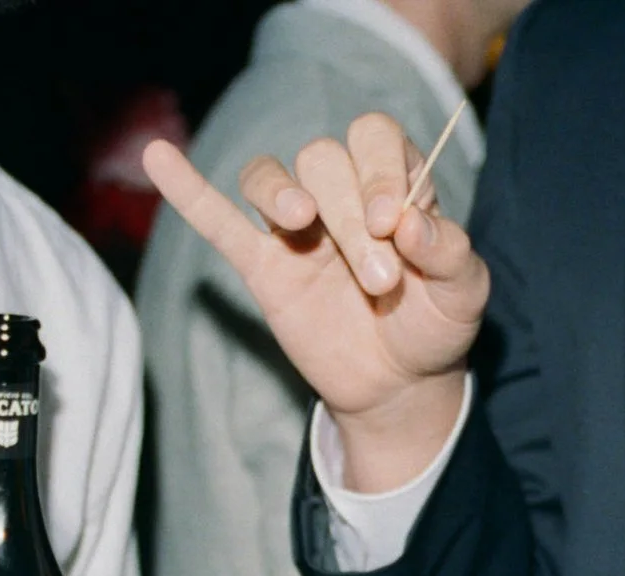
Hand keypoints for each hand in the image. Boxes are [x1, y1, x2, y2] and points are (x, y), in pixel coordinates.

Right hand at [144, 115, 486, 491]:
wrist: (400, 386)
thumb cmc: (435, 327)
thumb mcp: (465, 295)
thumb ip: (450, 253)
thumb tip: (408, 224)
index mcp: (394, 183)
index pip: (375, 139)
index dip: (380, 171)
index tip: (395, 227)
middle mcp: (342, 193)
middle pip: (324, 162)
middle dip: (349, 214)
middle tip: (379, 280)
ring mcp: (296, 228)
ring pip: (271, 177)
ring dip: (283, 194)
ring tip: (302, 224)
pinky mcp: (263, 266)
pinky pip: (218, 220)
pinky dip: (188, 190)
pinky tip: (159, 157)